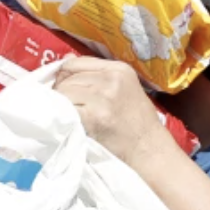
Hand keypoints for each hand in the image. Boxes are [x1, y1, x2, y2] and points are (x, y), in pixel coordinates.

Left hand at [52, 57, 169, 165]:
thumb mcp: (125, 89)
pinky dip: (62, 116)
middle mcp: (111, 78)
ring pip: (64, 92)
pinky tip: (72, 124)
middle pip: (68, 77)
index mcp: (118, 69)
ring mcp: (102, 97)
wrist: (149, 150)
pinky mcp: (94, 116)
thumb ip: (97, 75)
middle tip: (68, 109)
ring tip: (72, 117)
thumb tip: (65, 59)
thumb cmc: (137, 124)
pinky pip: (65, 109)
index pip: (76, 62)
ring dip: (61, 105)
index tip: (66, 91)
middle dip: (62, 92)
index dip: (65, 76)